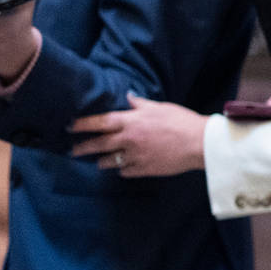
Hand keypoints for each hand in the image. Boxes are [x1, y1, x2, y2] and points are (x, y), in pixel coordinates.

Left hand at [71, 94, 207, 176]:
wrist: (199, 143)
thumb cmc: (181, 121)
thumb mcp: (159, 107)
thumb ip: (140, 104)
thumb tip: (128, 98)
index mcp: (131, 122)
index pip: (99, 122)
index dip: (82, 124)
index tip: (70, 126)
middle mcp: (129, 140)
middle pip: (99, 144)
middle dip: (83, 148)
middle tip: (73, 151)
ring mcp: (135, 156)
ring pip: (110, 161)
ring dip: (102, 161)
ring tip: (98, 161)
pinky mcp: (144, 169)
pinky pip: (126, 171)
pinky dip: (122, 170)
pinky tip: (122, 168)